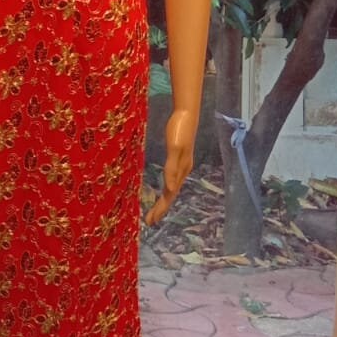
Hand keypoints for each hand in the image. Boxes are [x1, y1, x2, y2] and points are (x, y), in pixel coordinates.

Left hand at [144, 108, 196, 225]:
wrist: (186, 114)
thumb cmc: (179, 129)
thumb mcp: (175, 148)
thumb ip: (172, 168)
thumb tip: (170, 189)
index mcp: (181, 170)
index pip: (169, 195)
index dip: (160, 208)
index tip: (150, 221)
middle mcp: (182, 170)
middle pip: (170, 194)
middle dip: (161, 209)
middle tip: (149, 222)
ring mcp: (181, 165)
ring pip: (171, 188)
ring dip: (163, 201)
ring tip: (154, 211)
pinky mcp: (178, 159)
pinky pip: (171, 179)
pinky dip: (166, 189)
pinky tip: (162, 189)